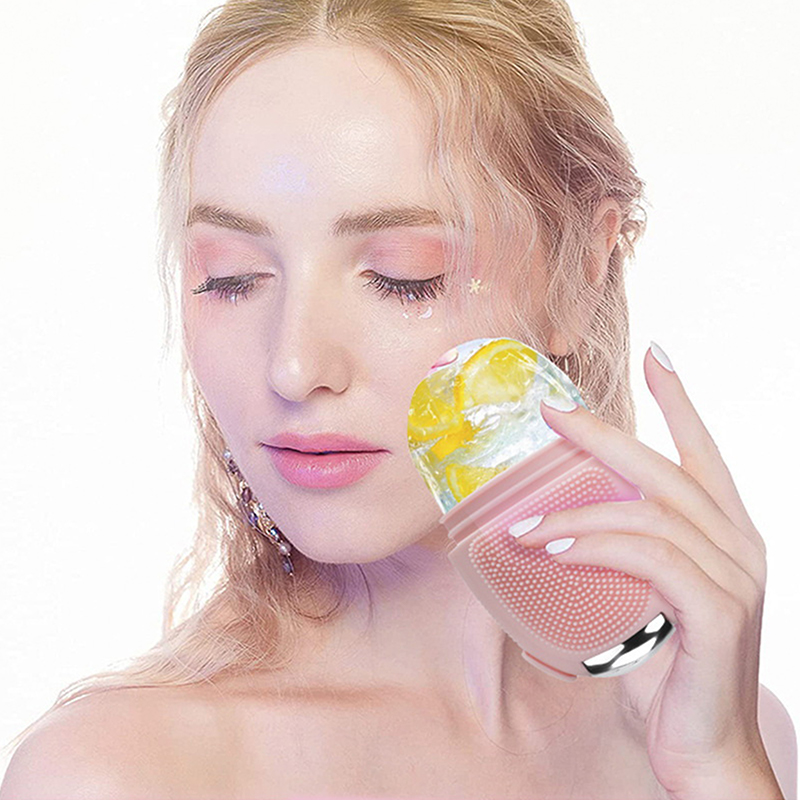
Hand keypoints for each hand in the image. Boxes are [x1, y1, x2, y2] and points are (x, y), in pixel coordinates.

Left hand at [513, 343, 782, 799]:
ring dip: (577, 514)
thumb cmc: (666, 672)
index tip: (658, 354)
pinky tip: (555, 552)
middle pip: (665, 470)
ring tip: (524, 525)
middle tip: (552, 412)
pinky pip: (650, 559)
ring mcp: (734, 577)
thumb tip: (550, 530)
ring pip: (648, 515)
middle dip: (604, 436)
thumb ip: (614, 561)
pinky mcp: (718, 614)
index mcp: (723, 534)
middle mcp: (737, 544)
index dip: (681, 401)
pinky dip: (598, 548)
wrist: (702, 750)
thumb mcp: (638, 601)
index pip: (702, 453)